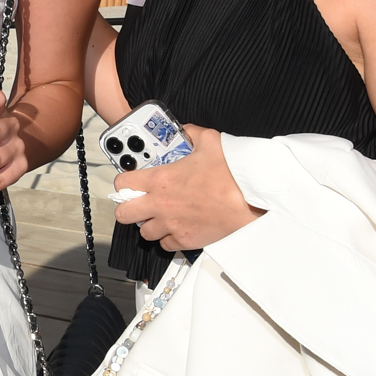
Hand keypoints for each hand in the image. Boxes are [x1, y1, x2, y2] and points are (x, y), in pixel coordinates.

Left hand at [112, 125, 262, 250]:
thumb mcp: (210, 141)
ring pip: (143, 232)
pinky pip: (165, 245)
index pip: (123, 183)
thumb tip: (186, 130)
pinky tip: (175, 228)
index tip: (130, 181)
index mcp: (160, 179)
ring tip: (159, 216)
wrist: (253, 200)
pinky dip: (167, 238)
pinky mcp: (186, 240)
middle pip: (123, 214)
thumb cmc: (233, 173)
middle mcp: (160, 204)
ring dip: (148, 224)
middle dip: (127, 207)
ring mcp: (172, 225)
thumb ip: (191, 133)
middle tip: (137, 202)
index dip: (124, 182)